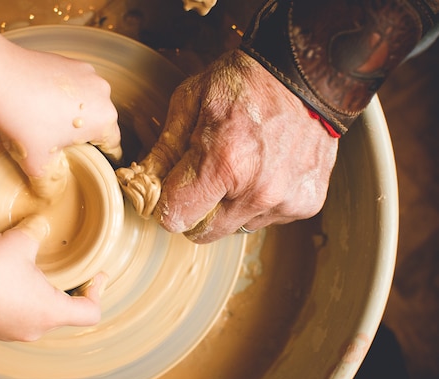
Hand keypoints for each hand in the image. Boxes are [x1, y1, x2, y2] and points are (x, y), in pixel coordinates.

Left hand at [0, 43, 121, 195]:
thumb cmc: (23, 120)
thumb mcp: (37, 163)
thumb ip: (50, 185)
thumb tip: (51, 197)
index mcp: (104, 120)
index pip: (112, 145)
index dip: (103, 157)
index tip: (94, 161)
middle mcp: (104, 94)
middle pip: (100, 123)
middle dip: (84, 134)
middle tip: (61, 144)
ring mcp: (88, 74)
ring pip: (88, 102)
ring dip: (74, 113)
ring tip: (47, 122)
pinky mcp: (72, 61)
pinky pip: (75, 85)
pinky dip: (64, 94)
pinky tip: (41, 102)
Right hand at [0, 216, 104, 341]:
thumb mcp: (20, 242)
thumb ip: (39, 232)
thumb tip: (43, 223)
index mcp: (49, 312)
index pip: (90, 313)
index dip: (98, 292)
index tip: (97, 275)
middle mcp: (34, 329)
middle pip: (67, 314)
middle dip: (71, 289)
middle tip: (70, 267)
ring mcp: (12, 332)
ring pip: (41, 314)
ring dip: (45, 293)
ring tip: (36, 268)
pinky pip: (19, 315)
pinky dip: (24, 299)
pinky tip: (10, 277)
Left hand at [118, 50, 337, 242]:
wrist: (307, 73)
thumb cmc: (244, 81)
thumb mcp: (190, 100)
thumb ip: (164, 148)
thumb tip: (143, 181)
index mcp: (223, 163)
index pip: (176, 218)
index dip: (168, 205)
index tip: (171, 190)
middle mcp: (257, 191)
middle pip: (204, 233)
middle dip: (197, 210)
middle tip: (204, 178)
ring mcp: (285, 200)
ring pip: (236, 227)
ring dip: (230, 206)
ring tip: (241, 166)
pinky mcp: (307, 204)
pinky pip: (267, 219)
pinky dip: (260, 202)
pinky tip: (265, 169)